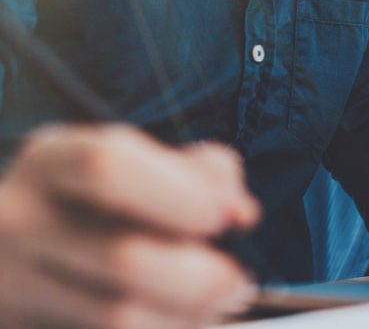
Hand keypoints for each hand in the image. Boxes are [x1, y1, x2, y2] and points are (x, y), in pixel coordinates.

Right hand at [0, 125, 261, 328]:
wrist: (17, 252)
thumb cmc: (98, 201)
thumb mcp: (140, 165)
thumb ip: (200, 172)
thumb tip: (241, 211)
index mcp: (51, 161)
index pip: (108, 167)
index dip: (179, 194)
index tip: (224, 218)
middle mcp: (19, 220)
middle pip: (122, 258)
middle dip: (200, 277)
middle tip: (238, 282)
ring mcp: (11, 284)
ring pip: (116, 316)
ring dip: (187, 315)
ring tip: (216, 307)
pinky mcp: (22, 327)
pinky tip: (179, 320)